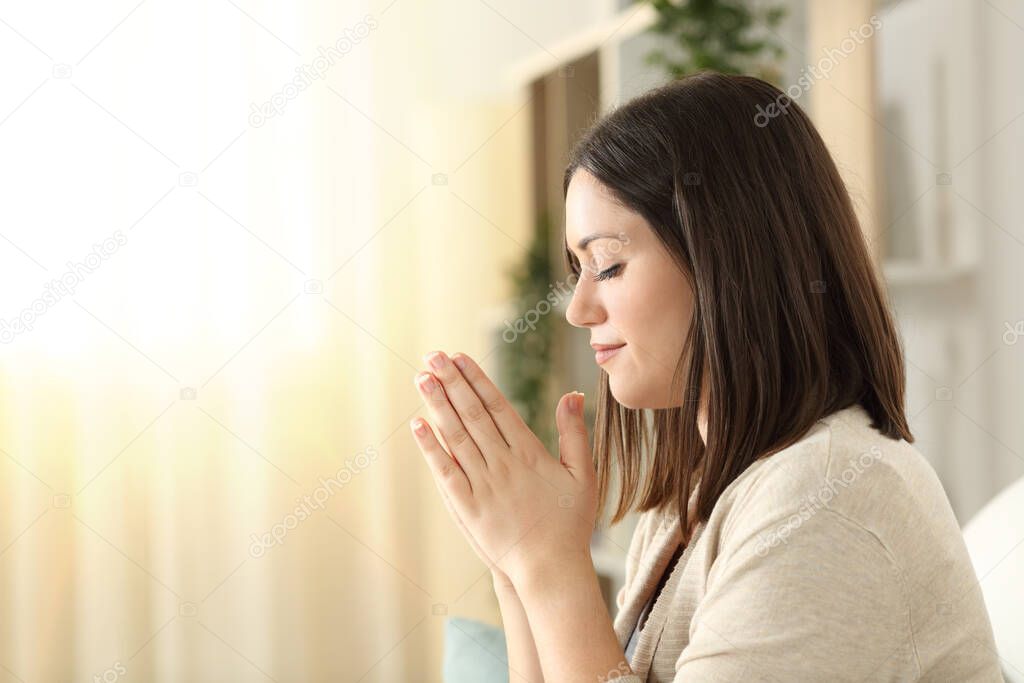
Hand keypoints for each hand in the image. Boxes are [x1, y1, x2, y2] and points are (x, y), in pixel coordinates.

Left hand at [411, 351, 596, 588]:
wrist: (551, 569)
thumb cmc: (570, 524)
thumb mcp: (583, 475)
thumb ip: (575, 433)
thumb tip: (573, 395)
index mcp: (529, 452)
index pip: (497, 406)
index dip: (476, 379)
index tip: (460, 357)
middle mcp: (503, 463)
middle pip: (472, 414)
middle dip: (451, 382)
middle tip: (432, 354)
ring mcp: (483, 484)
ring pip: (456, 436)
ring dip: (437, 405)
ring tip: (421, 377)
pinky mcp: (468, 507)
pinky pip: (446, 471)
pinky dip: (431, 448)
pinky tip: (417, 425)